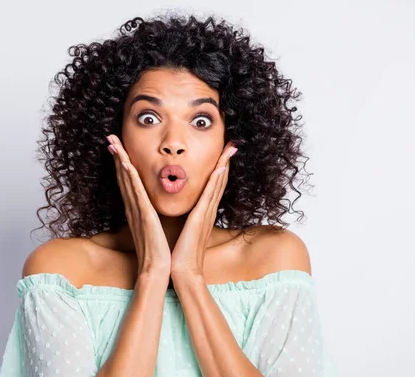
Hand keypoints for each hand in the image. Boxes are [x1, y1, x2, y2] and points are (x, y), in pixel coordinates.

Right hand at [106, 134, 171, 275]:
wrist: (158, 270)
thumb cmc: (158, 251)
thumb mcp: (153, 227)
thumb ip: (150, 215)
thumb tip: (151, 207)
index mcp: (137, 209)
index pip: (128, 181)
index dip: (122, 162)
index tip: (118, 146)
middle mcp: (134, 207)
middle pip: (122, 176)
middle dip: (117, 155)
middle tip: (110, 137)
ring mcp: (137, 211)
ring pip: (126, 181)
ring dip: (120, 160)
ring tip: (114, 143)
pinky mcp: (144, 217)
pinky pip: (136, 194)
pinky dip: (130, 179)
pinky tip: (126, 165)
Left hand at [170, 141, 237, 277]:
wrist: (182, 271)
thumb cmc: (182, 252)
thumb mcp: (186, 229)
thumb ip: (188, 218)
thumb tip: (186, 211)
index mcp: (203, 212)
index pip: (214, 185)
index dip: (220, 167)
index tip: (223, 151)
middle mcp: (208, 210)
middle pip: (220, 180)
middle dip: (226, 160)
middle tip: (233, 143)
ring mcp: (206, 213)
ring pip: (218, 183)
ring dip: (224, 164)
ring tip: (230, 147)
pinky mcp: (200, 218)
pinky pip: (210, 195)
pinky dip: (216, 180)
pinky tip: (220, 167)